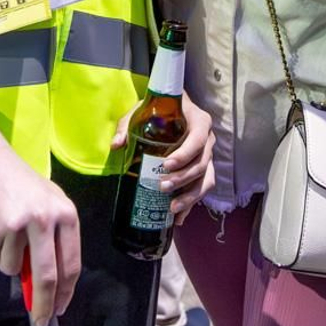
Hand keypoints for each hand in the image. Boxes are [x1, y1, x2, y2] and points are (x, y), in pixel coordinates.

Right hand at [0, 123, 80, 325]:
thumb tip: (49, 285)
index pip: (70, 263)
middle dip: (43, 304)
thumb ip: (54, 240)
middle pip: (46, 276)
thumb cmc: (22, 185)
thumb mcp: (48, 203)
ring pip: (12, 270)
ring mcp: (16, 225)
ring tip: (5, 234)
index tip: (60, 309)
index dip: (66, 292)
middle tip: (41, 319)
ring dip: (8, 263)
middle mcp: (43, 219)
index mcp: (65, 213)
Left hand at [111, 91, 214, 222]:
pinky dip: (192, 203)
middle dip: (182, 179)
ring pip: (206, 179)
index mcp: (199, 121)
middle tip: (162, 186)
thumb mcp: (141, 111)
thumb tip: (116, 145)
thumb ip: (127, 125)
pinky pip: (203, 187)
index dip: (185, 155)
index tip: (166, 165)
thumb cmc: (158, 109)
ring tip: (171, 208)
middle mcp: (208, 139)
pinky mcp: (204, 169)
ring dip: (190, 196)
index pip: (198, 139)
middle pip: (201, 163)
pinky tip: (179, 217)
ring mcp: (208, 155)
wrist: (173, 108)